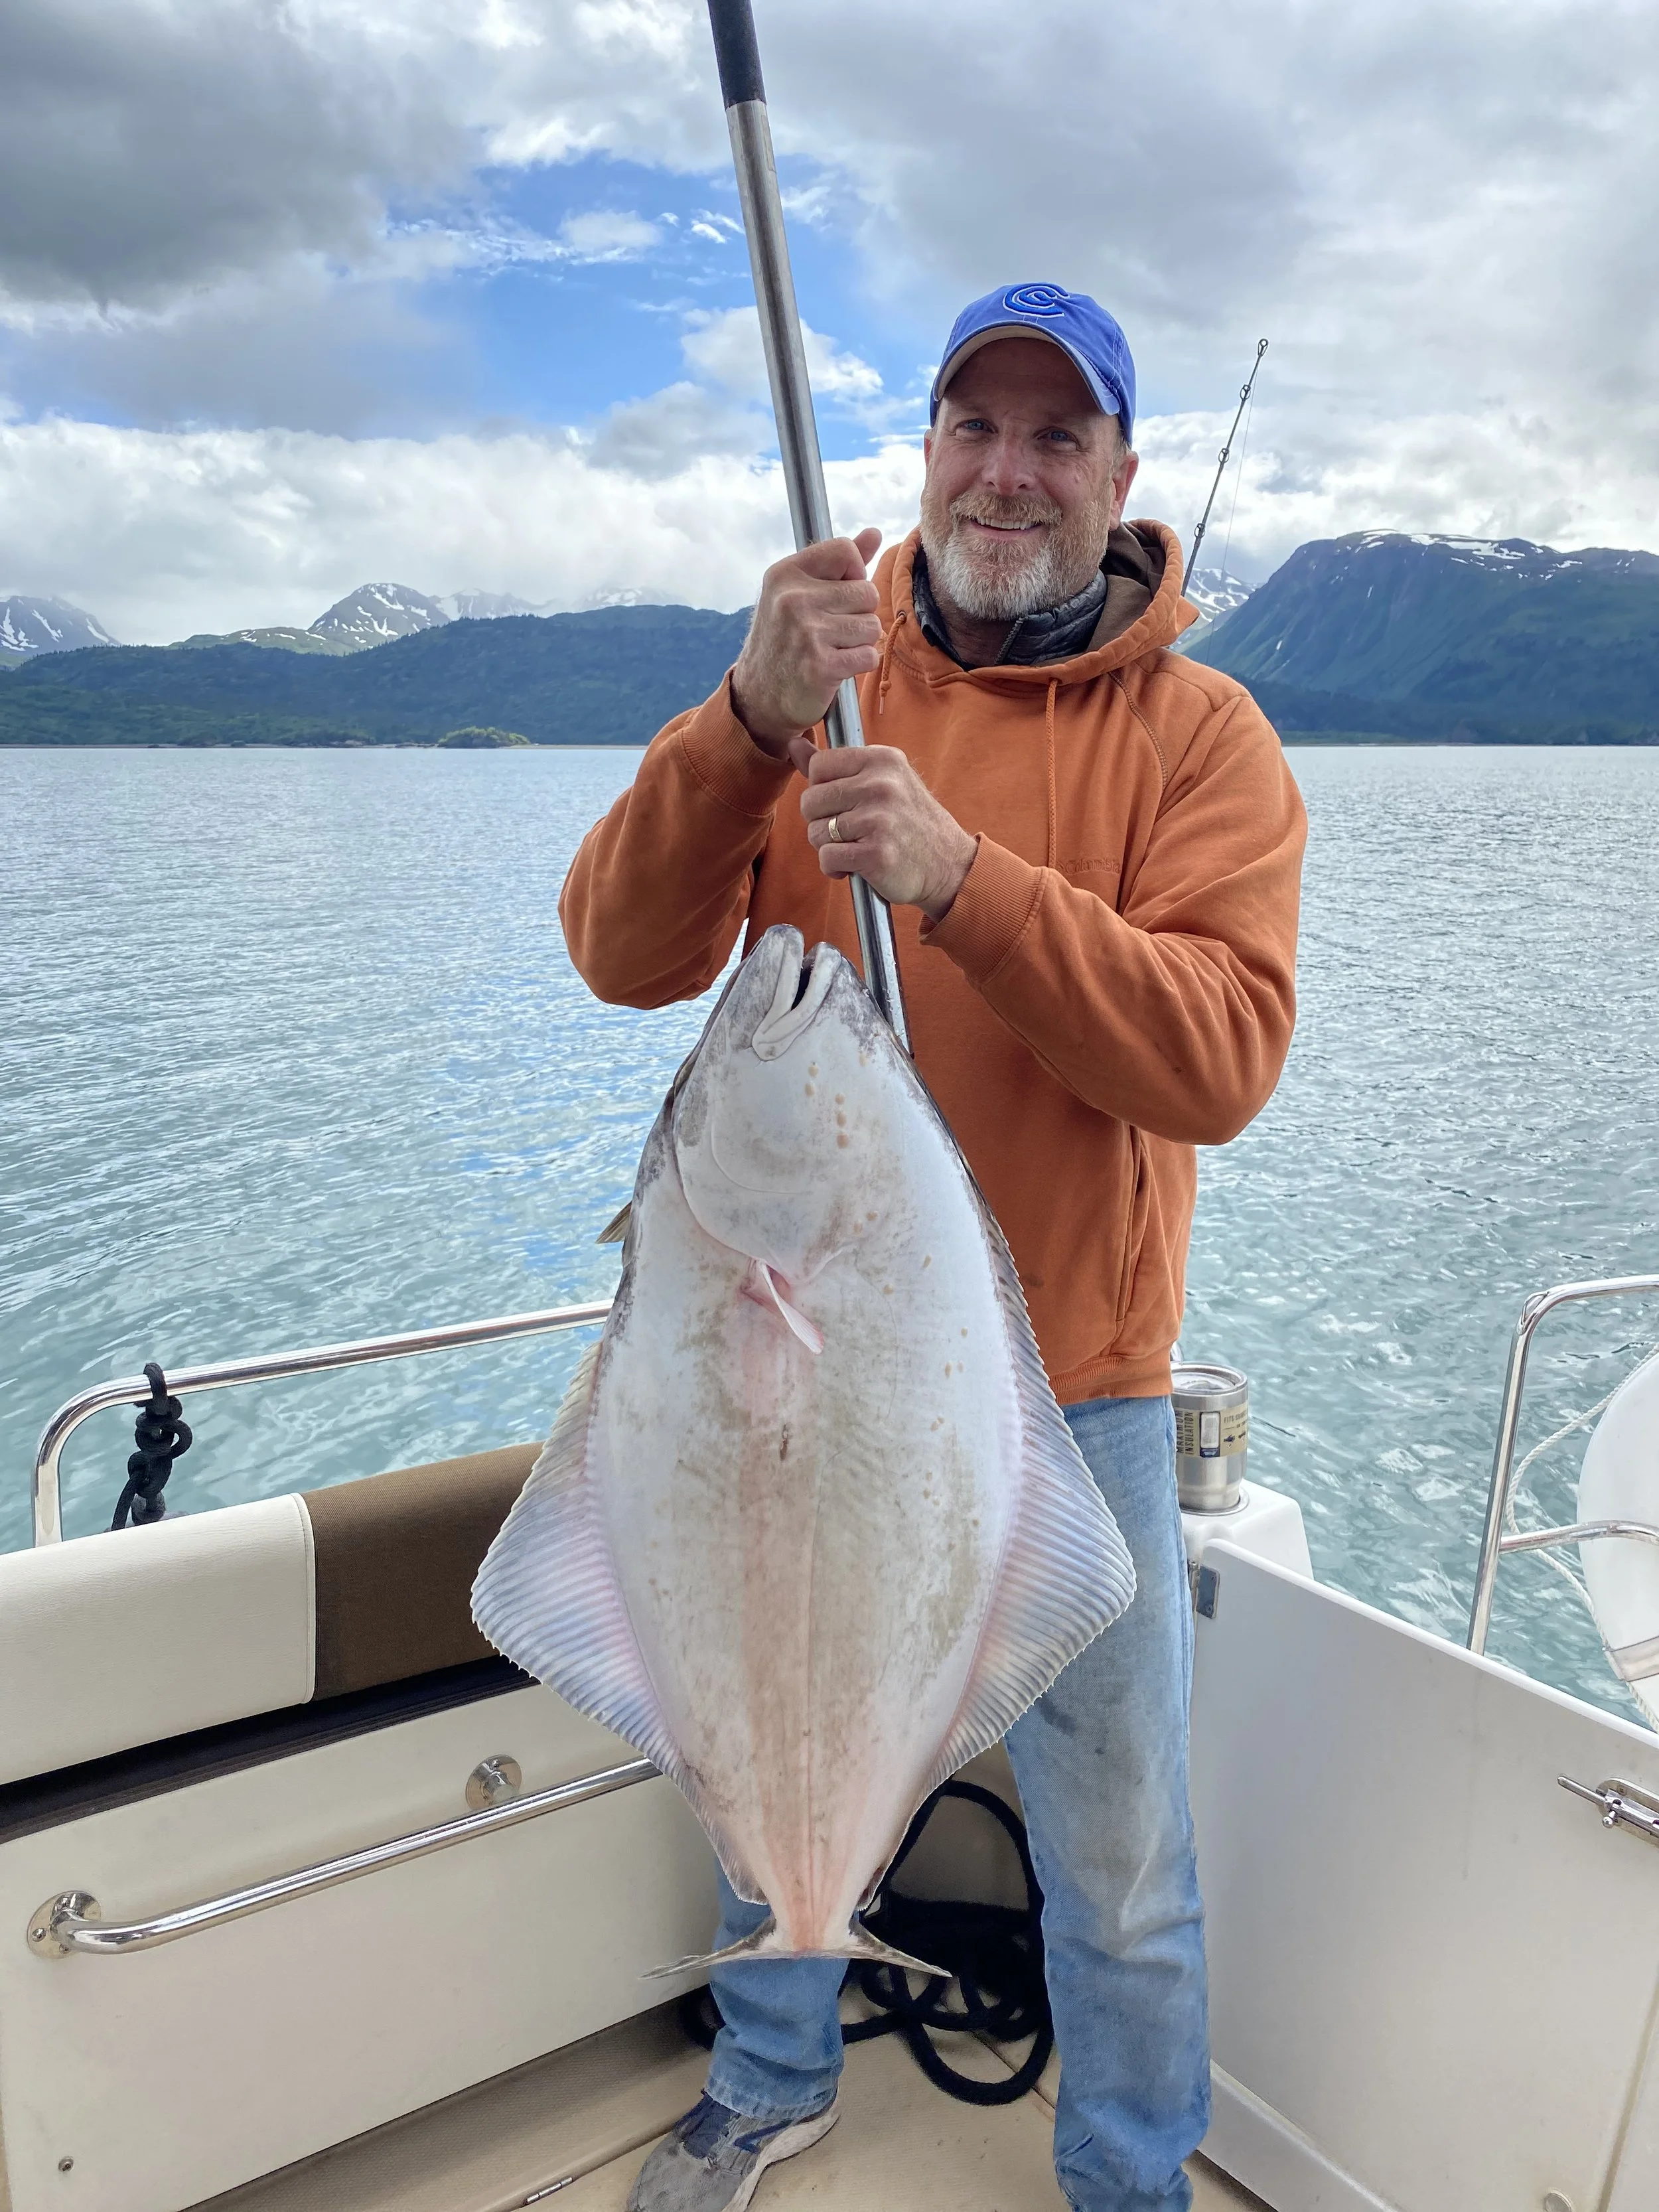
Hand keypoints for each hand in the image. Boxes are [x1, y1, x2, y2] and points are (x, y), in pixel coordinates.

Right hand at [731, 528, 883, 754]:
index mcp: (786, 574)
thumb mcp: (801, 593)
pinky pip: (870, 655)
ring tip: (834, 648)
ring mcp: (807, 633)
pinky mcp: (821, 666)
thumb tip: (874, 532)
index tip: (837, 595)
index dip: (853, 574)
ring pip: (872, 625)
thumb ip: (838, 563)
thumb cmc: (786, 640)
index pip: (846, 551)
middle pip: (867, 592)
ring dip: (861, 641)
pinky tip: (838, 667)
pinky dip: (861, 663)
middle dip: (859, 614)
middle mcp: (793, 599)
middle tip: (832, 631)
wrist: (760, 696)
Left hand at [795, 744, 976, 921]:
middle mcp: (881, 785)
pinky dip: (836, 868)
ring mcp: (879, 819)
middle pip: (810, 801)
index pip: (819, 766)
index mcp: (882, 760)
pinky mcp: (877, 854)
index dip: (822, 791)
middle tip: (850, 832)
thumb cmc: (909, 822)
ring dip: (830, 847)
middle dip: (822, 822)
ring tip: (858, 847)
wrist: (948, 865)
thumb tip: (794, 743)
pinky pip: (827, 858)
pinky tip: (858, 866)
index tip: (845, 804)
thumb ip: (836, 766)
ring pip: (816, 832)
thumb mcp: (882, 782)